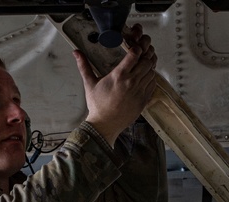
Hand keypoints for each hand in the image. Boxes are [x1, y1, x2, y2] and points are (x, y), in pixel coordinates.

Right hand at [73, 24, 158, 144]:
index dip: (137, 48)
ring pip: (152, 72)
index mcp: (119, 75)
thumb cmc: (97, 105)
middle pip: (147, 61)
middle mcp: (132, 82)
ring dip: (149, 66)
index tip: (133, 48)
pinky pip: (153, 84)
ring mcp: (139, 91)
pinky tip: (145, 77)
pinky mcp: (144, 100)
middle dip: (145, 55)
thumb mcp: (89, 83)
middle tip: (141, 55)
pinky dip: (151, 78)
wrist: (105, 125)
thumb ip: (84, 66)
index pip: (135, 54)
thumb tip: (75, 52)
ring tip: (143, 64)